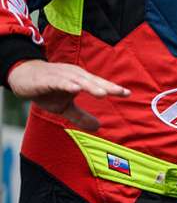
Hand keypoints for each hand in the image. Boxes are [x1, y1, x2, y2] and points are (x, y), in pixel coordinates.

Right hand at [7, 61, 127, 131]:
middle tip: (120, 92)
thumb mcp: (65, 106)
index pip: (99, 84)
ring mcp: (61, 76)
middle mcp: (74, 75)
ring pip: (78, 81)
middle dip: (107, 86)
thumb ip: (81, 116)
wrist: (22, 77)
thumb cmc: (47, 90)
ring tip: (103, 94)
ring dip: (91, 86)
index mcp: (80, 80)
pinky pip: (58, 82)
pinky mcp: (47, 79)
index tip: (128, 93)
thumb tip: (98, 127)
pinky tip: (74, 89)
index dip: (113, 88)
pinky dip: (67, 84)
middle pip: (93, 81)